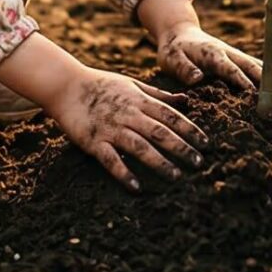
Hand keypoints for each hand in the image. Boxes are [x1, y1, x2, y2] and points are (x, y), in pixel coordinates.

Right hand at [48, 66, 208, 191]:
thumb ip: (160, 95)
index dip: (189, 129)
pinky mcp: (93, 142)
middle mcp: (129, 114)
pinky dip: (124, 173)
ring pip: (140, 146)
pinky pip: (111, 160)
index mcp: (139, 100)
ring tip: (176, 176)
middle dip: (181, 148)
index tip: (205, 143)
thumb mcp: (133, 84)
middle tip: (199, 163)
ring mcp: (111, 129)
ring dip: (159, 162)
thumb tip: (186, 100)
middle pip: (160, 132)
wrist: (66, 86)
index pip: (170, 116)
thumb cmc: (102, 85)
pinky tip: (137, 187)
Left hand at [156, 24, 261, 91]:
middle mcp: (228, 53)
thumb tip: (196, 79)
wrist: (180, 33)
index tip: (253, 92)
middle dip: (266, 79)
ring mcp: (234, 55)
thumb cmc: (174, 49)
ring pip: (257, 65)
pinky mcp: (237, 58)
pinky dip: (270, 74)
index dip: (241, 80)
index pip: (230, 69)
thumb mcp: (171, 58)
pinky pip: (256, 66)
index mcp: (212, 54)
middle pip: (251, 66)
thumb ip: (183, 68)